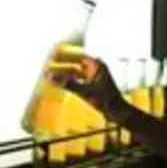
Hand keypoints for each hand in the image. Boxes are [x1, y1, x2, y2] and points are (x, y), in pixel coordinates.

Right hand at [49, 54, 166, 158]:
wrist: (117, 112)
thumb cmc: (105, 100)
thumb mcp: (85, 91)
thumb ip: (67, 83)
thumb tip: (51, 77)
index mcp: (97, 65)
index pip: (77, 56)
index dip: (65, 55)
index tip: (53, 55)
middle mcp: (96, 68)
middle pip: (76, 64)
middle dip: (62, 65)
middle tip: (49, 66)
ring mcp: (95, 77)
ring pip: (76, 73)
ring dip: (65, 75)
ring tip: (52, 76)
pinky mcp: (94, 86)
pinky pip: (79, 81)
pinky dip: (70, 82)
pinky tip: (61, 84)